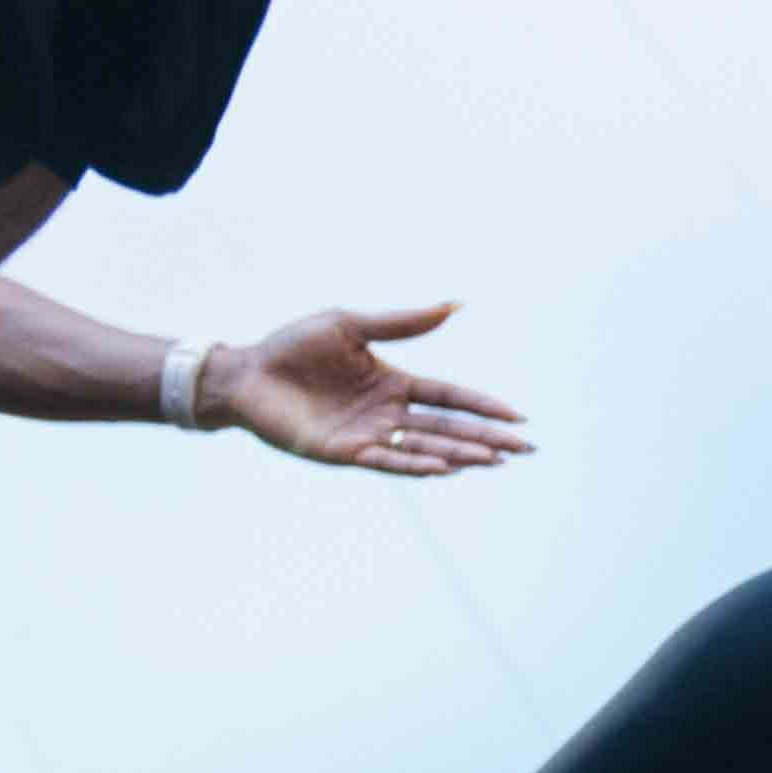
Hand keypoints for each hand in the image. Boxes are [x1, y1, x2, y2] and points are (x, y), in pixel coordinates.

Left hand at [213, 303, 533, 477]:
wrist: (246, 372)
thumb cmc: (292, 346)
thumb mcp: (350, 324)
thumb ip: (401, 323)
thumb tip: (454, 304)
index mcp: (393, 382)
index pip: (450, 397)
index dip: (483, 407)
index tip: (518, 417)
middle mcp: (387, 413)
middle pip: (448, 428)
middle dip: (488, 439)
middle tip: (525, 450)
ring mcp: (368, 435)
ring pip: (425, 448)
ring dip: (461, 455)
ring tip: (496, 461)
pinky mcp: (344, 452)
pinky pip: (388, 461)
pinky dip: (416, 466)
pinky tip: (445, 468)